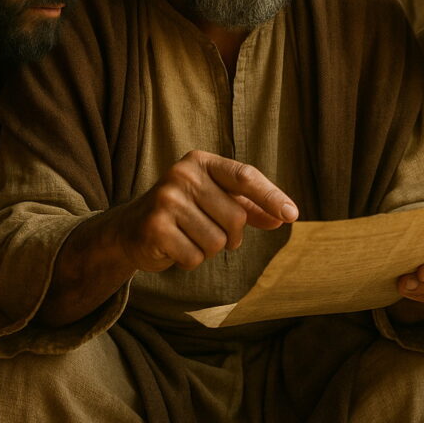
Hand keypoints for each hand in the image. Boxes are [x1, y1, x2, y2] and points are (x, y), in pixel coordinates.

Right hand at [122, 150, 298, 271]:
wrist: (131, 229)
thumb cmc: (184, 212)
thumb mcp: (216, 201)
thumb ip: (249, 206)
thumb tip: (284, 217)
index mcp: (201, 162)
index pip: (244, 176)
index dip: (271, 196)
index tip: (292, 214)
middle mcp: (182, 174)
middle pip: (235, 217)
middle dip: (231, 236)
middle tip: (211, 232)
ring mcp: (166, 199)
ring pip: (216, 241)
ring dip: (208, 249)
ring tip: (189, 237)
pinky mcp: (155, 227)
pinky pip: (195, 257)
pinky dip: (190, 260)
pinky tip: (174, 247)